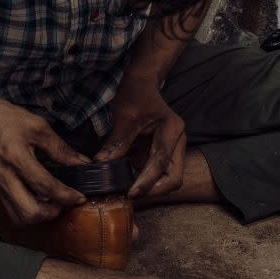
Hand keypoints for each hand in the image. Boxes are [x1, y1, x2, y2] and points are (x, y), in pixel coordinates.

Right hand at [0, 97, 88, 224]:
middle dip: (52, 212)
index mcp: (17, 158)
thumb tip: (81, 163)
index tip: (79, 197)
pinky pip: (12, 211)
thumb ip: (60, 148)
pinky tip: (37, 199)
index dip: (66, 196)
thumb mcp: (36, 126)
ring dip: (39, 215)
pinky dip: (28, 212)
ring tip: (51, 202)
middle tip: (63, 201)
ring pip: (19, 218)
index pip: (45, 187)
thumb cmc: (2, 119)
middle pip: (30, 213)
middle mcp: (5, 178)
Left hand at [97, 75, 185, 197]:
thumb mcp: (124, 116)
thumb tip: (101, 165)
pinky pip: (157, 174)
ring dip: (149, 187)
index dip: (146, 181)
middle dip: (154, 190)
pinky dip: (144, 181)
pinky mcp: (163, 153)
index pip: (161, 162)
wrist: (142, 82)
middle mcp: (178, 141)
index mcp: (172, 129)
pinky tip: (127, 182)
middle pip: (174, 178)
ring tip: (126, 190)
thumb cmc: (135, 94)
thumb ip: (116, 142)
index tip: (131, 193)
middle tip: (130, 195)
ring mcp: (173, 148)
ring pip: (168, 179)